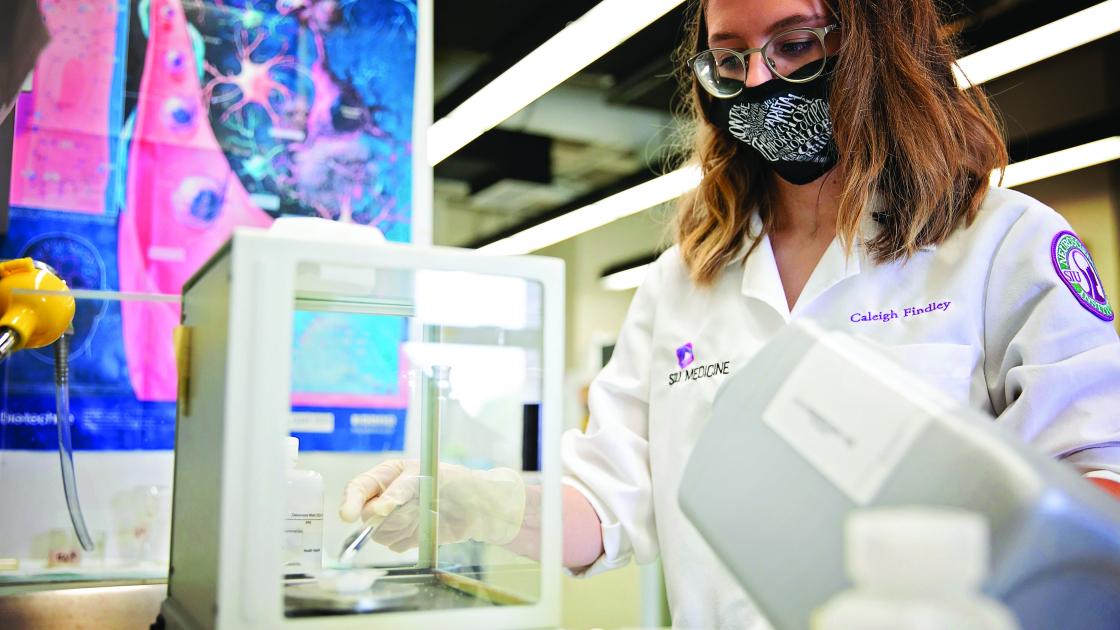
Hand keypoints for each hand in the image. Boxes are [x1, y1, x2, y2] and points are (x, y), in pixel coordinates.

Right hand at [340, 459, 525, 551]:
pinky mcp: (403, 537)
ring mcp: (393, 518)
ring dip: (400, 528)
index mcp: (389, 474)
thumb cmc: (456, 482)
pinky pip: (393, 545)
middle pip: (365, 515)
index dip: (350, 501)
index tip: (348, 516)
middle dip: (384, 517)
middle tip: (409, 511)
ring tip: (422, 515)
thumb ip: (401, 490)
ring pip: (378, 533)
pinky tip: (424, 528)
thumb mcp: (429, 476)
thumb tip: (379, 508)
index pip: (359, 487)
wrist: (479, 508)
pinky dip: (408, 539)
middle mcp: (386, 496)